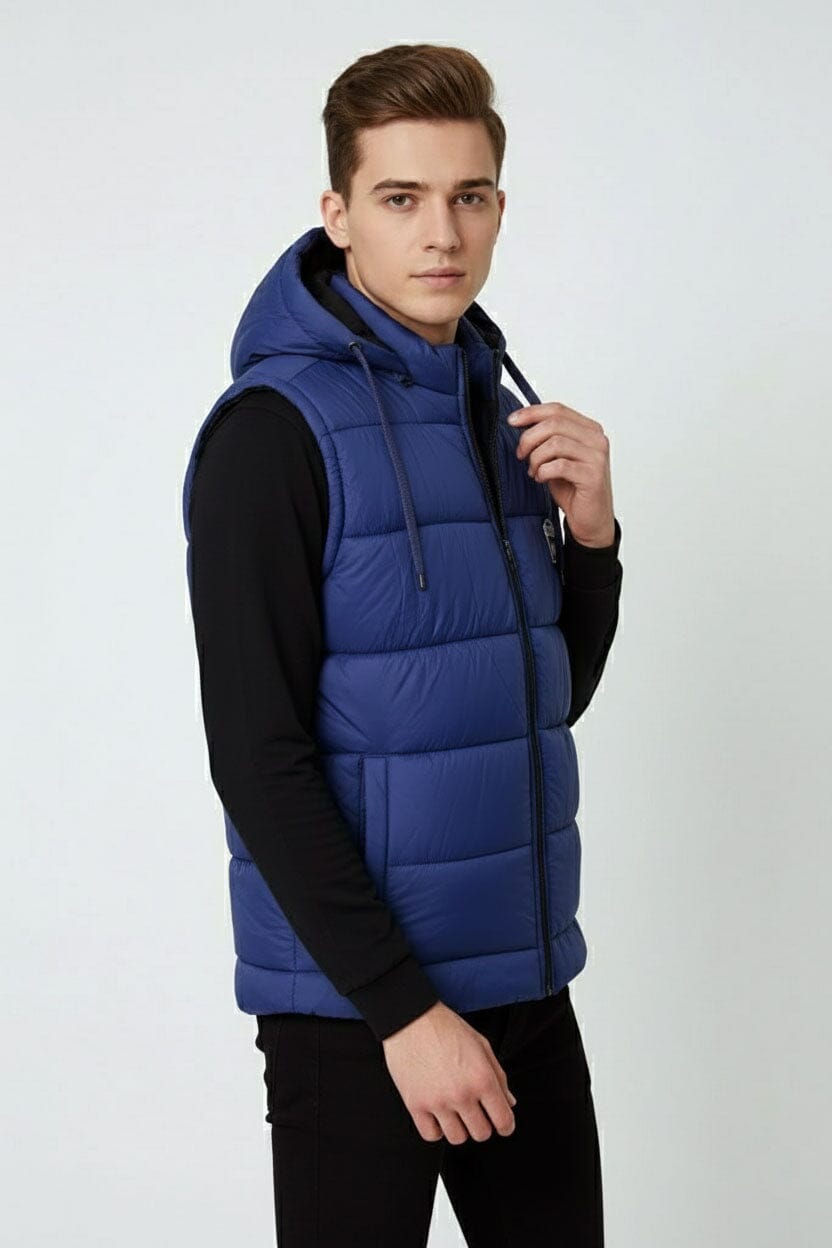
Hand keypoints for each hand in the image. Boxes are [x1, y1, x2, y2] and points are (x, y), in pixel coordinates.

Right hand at [381, 1000, 516, 1144]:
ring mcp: (437, 1102)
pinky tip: (438, 1115)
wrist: (410, 1018)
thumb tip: (509, 1103)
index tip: (502, 1124)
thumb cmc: (446, 1028)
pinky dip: (437, 1129)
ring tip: (455, 1112)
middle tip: (476, 1112)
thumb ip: (499, 1076)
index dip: (506, 1125)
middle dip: (482, 1124)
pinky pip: (431, 1135)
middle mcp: (462, 1094)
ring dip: (460, 1128)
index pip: (503, 1121)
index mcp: (482, 1078)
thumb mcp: (481, 1045)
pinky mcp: (415, 1105)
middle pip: (481, 1133)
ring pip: (457, 1138)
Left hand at [508, 401, 615, 547]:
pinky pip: (559, 465)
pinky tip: (542, 478)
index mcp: (589, 429)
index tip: (512, 420)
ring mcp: (597, 457)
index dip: (531, 412)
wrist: (591, 519)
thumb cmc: (573, 488)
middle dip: (530, 438)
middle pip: (554, 423)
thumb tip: (520, 421)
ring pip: (555, 443)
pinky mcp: (593, 476)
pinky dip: (544, 471)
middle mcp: (597, 440)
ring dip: (536, 458)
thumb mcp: (556, 457)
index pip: (557, 410)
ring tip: (534, 471)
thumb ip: (546, 439)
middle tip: (521, 454)